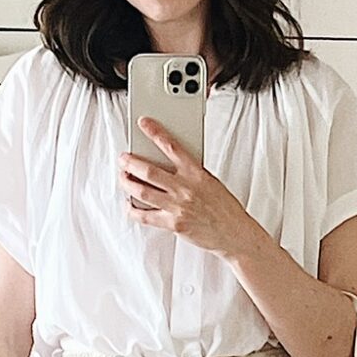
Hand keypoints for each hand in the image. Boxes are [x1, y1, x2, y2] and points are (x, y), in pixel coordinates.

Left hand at [118, 115, 252, 257]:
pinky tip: (129, 204)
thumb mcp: (211, 182)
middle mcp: (185, 188)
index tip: (144, 123)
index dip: (155, 132)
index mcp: (196, 173)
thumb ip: (191, 173)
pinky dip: (132, 210)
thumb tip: (170, 164)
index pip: (172, 147)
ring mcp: (177, 206)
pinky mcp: (173, 224)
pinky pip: (145, 216)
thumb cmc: (224, 208)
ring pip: (142, 191)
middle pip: (149, 171)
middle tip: (123, 158)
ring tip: (123, 177)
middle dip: (130, 162)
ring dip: (127, 183)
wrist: (234, 233)